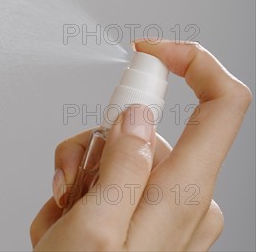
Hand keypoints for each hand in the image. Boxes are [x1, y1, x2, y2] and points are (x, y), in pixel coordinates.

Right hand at [30, 39, 251, 250]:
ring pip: (120, 146)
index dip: (191, 61)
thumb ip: (124, 165)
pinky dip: (79, 188)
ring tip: (63, 215)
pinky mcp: (140, 210)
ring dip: (80, 171)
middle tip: (72, 181)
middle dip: (97, 140)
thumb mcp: (95, 233)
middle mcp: (183, 194)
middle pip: (146, 123)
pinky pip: (111, 171)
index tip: (148, 52)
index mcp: (184, 191)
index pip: (222, 102)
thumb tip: (140, 115)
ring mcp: (161, 204)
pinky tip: (66, 222)